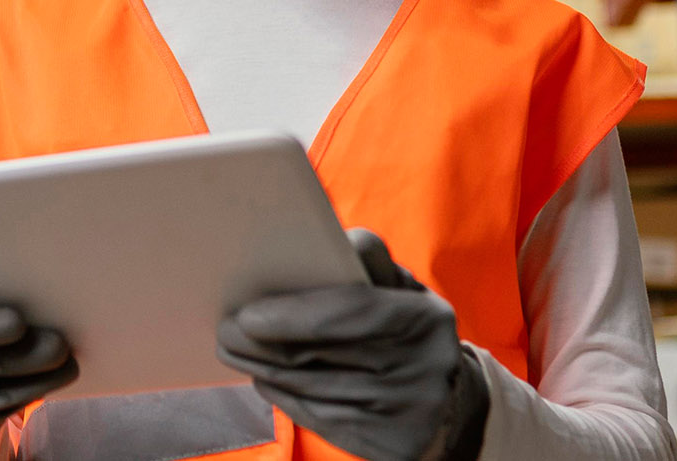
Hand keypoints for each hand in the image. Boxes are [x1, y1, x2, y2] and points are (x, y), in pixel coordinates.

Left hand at [216, 230, 488, 460]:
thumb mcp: (401, 288)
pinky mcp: (393, 446)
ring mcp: (409, 413)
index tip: (247, 314)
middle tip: (225, 332)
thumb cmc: (407, 328)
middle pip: (323, 356)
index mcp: (425, 317)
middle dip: (264, 345)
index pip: (352, 310)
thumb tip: (337, 237)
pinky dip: (287, 398)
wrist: (451, 403)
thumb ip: (369, 262)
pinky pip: (323, 419)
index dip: (296, 314)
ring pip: (314, 390)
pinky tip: (266, 379)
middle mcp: (423, 367)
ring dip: (265, 370)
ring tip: (234, 352)